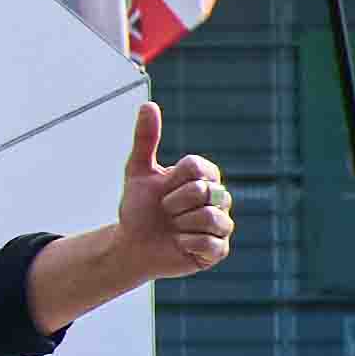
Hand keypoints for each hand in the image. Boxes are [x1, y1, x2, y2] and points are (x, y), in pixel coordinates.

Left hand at [108, 97, 232, 280]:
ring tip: (173, 228)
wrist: (131, 245)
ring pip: (209, 217)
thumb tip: (148, 104)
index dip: (173, 181)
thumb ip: (146, 139)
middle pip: (204, 191)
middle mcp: (220, 198)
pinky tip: (178, 244)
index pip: (197, 167)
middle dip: (174, 203)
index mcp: (206, 177)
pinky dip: (185, 243)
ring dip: (179, 224)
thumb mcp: (138, 172)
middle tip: (165, 211)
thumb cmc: (138, 208)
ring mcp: (222, 224)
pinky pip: (209, 243)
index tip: (163, 191)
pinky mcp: (219, 250)